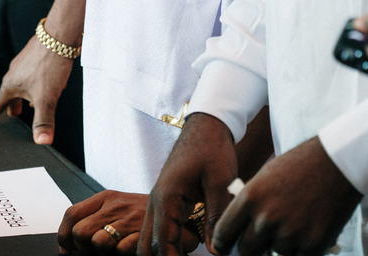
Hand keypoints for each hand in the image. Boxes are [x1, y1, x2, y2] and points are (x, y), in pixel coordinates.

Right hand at [0, 34, 71, 144]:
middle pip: (11, 91)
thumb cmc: (48, 65)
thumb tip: (41, 142)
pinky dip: (34, 80)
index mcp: (11, 83)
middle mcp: (14, 70)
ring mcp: (25, 60)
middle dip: (13, 103)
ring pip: (22, 80)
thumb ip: (44, 121)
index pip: (1, 100)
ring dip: (25, 92)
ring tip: (32, 100)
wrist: (59, 34)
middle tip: (14, 112)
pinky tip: (46, 81)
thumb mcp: (46, 98)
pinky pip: (31, 70)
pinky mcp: (36, 53)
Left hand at [57, 190, 198, 254]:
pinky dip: (123, 253)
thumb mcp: (117, 210)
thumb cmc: (143, 216)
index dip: (63, 236)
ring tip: (117, 249)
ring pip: (98, 243)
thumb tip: (69, 243)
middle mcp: (115, 205)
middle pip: (80, 233)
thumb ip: (95, 220)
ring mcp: (129, 218)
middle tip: (96, 252)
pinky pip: (120, 250)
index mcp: (105, 198)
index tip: (67, 250)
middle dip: (84, 248)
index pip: (71, 214)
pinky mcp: (142, 233)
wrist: (178, 213)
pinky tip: (130, 250)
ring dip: (104, 253)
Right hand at [140, 113, 238, 255]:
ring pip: (149, 239)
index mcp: (167, 198)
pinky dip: (167, 243)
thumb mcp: (220, 181)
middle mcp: (156, 201)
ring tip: (189, 252)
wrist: (206, 124)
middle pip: (147, 247)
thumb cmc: (212, 148)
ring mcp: (158, 201)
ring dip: (164, 252)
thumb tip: (216, 251)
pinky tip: (188, 245)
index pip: (161, 244)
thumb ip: (216, 216)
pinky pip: (159, 230)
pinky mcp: (165, 201)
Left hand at [212, 136, 360, 255]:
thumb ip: (250, 205)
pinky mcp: (312, 246)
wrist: (337, 162)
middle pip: (247, 252)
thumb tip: (238, 231)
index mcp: (249, 198)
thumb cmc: (299, 166)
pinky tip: (309, 226)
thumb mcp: (265, 178)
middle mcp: (266, 219)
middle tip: (266, 235)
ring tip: (296, 218)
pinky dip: (302, 249)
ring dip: (282, 243)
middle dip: (254, 247)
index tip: (229, 245)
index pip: (223, 235)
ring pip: (275, 254)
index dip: (225, 243)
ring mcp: (289, 235)